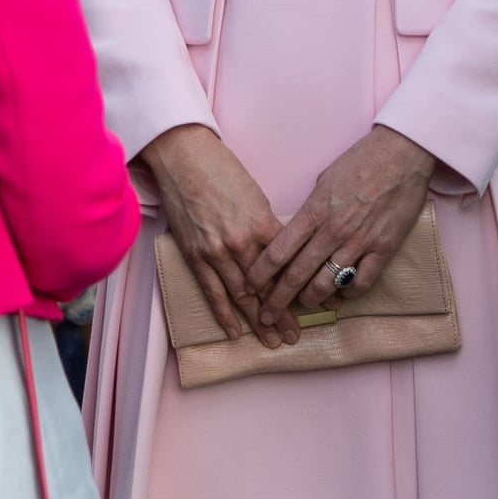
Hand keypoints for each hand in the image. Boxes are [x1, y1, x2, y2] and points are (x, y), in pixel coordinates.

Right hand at [142, 125, 292, 349]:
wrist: (184, 157)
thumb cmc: (222, 170)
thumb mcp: (256, 196)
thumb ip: (266, 227)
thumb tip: (279, 251)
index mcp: (263, 225)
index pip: (288, 267)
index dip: (301, 289)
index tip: (313, 305)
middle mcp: (242, 242)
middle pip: (268, 287)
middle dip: (283, 314)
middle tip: (295, 336)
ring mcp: (217, 251)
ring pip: (243, 296)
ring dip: (258, 321)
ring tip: (272, 341)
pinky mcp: (195, 255)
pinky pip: (213, 291)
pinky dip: (224, 314)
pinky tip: (236, 331)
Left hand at [248, 125, 436, 321]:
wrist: (402, 154)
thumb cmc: (361, 160)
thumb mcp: (324, 180)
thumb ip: (310, 209)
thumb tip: (300, 230)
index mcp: (314, 212)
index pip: (278, 251)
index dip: (260, 274)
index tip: (250, 287)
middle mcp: (333, 231)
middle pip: (297, 275)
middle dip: (277, 300)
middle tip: (266, 315)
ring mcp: (359, 243)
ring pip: (327, 284)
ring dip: (311, 299)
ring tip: (304, 304)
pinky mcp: (384, 249)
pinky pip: (361, 282)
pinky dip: (348, 293)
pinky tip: (342, 293)